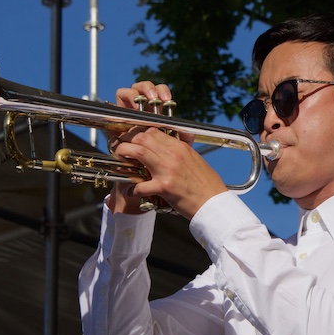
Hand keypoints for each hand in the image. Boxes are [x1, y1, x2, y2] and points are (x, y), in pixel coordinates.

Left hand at [106, 81, 224, 217]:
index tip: (131, 138)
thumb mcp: (195, 160)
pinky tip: (130, 190)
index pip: (154, 131)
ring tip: (120, 158)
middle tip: (121, 147)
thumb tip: (171, 144)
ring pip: (138, 152)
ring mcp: (167, 170)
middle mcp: (173, 155)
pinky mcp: (164, 187)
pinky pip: (140, 185)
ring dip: (124, 154)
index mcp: (180, 147)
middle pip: (143, 138)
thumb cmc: (206, 184)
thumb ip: (181, 149)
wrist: (214, 203)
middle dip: (127, 140)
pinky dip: (131, 188)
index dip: (138, 132)